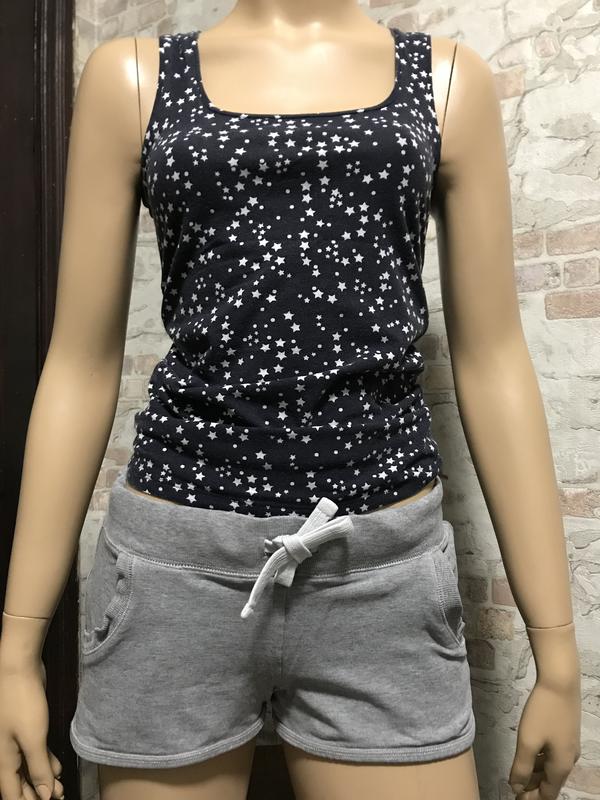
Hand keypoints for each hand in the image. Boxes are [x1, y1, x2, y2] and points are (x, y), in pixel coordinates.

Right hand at [0, 658, 63, 799]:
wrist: (19, 668)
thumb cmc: (22, 703)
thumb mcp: (33, 738)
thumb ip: (38, 767)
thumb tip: (44, 796)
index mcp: (3, 759)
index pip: (11, 792)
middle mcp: (6, 752)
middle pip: (20, 782)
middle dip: (37, 793)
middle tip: (58, 799)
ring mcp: (15, 739)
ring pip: (28, 766)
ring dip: (44, 778)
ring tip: (61, 789)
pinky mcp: (26, 726)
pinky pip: (34, 751)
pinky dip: (45, 761)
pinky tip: (58, 768)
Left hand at [509, 672, 580, 798]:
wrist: (561, 682)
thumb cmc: (543, 713)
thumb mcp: (528, 742)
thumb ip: (521, 767)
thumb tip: (517, 788)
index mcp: (561, 766)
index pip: (548, 794)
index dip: (532, 799)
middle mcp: (569, 760)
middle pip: (550, 783)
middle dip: (533, 789)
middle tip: (515, 790)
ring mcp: (569, 746)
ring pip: (550, 768)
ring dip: (535, 775)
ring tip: (519, 778)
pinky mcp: (565, 733)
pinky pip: (552, 756)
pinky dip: (539, 761)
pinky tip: (528, 758)